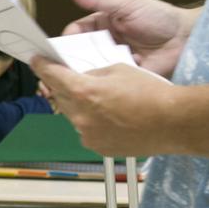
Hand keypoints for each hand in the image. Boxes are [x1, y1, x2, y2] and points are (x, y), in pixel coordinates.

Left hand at [31, 58, 174, 155]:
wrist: (173, 122)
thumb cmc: (151, 94)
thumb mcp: (119, 70)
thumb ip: (94, 74)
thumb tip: (82, 77)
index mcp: (83, 92)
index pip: (52, 76)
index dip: (42, 66)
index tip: (36, 61)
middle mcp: (80, 116)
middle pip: (61, 97)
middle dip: (64, 87)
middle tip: (71, 79)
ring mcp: (87, 134)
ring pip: (73, 115)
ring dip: (80, 106)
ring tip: (103, 101)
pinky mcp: (96, 146)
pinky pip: (85, 130)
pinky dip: (91, 122)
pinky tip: (110, 118)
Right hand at [62, 0, 197, 76]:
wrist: (186, 39)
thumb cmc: (158, 17)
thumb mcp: (126, 4)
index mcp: (100, 25)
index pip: (73, 34)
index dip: (64, 42)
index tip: (58, 51)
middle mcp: (102, 44)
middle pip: (77, 54)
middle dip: (69, 62)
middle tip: (59, 70)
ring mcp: (112, 62)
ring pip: (88, 69)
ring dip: (82, 74)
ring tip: (74, 81)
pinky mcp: (122, 77)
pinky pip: (105, 82)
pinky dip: (99, 84)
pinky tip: (92, 88)